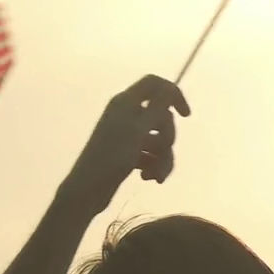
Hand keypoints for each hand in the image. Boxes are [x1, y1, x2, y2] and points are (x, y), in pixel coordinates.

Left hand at [61, 76, 188, 213]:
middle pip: (162, 116)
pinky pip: (151, 154)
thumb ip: (156, 107)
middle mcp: (126, 115)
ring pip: (159, 139)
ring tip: (156, 175)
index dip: (173, 94)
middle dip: (168, 137)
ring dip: (163, 158)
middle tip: (163, 150)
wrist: (88, 189)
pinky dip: (154, 166)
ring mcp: (127, 135)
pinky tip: (149, 178)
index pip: (154, 84)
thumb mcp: (138, 130)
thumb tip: (170, 87)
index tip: (185, 115)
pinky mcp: (128, 153)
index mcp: (126, 103)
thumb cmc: (111, 157)